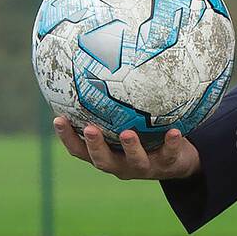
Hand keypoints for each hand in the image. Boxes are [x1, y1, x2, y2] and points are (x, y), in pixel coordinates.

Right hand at [53, 116, 200, 180]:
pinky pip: (170, 154)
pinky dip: (171, 143)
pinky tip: (174, 131)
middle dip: (94, 146)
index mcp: (107, 154)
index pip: (80, 150)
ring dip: (131, 148)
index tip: (57, 119)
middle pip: (103, 161)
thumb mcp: (127, 122)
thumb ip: (111, 106)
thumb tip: (92, 68)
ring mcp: (145, 167)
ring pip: (135, 161)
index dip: (67, 138)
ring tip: (127, 133)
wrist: (179, 161)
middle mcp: (122, 164)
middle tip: (89, 129)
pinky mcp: (168, 164)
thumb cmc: (145, 135)